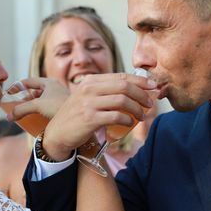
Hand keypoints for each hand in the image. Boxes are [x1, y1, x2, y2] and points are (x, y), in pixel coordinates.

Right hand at [6, 77, 68, 121]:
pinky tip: (38, 119)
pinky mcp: (62, 106)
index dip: (17, 87)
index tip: (9, 94)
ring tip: (26, 114)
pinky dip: (40, 111)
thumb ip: (21, 109)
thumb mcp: (37, 106)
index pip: (28, 81)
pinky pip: (48, 107)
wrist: (78, 118)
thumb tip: (9, 117)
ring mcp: (59, 97)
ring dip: (32, 106)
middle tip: (17, 107)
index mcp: (48, 82)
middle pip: (34, 91)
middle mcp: (54, 88)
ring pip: (41, 100)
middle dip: (25, 99)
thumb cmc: (59, 107)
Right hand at [42, 73, 156, 160]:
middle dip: (142, 94)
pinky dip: (127, 120)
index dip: (140, 80)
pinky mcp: (90, 119)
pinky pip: (116, 116)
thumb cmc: (76, 116)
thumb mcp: (87, 98)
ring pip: (122, 100)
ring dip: (137, 109)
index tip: (153, 86)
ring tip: (142, 116)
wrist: (57, 134)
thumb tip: (133, 90)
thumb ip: (105, 92)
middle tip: (149, 103)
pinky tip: (130, 123)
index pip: (121, 76)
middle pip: (124, 86)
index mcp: (90, 81)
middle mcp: (89, 89)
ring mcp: (88, 103)